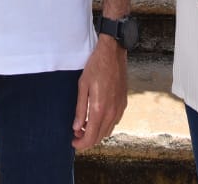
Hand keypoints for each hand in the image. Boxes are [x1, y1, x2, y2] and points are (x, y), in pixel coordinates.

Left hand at [72, 35, 126, 149]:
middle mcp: (112, 112)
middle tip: (77, 135)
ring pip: (108, 131)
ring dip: (96, 133)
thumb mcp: (82, 86)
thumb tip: (76, 127)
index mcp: (99, 109)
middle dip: (87, 140)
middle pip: (100, 137)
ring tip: (84, 126)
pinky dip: (105, 126)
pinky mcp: (123, 104)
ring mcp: (119, 109)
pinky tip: (96, 118)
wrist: (113, 53)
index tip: (73, 143)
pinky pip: (114, 122)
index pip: (91, 137)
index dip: (81, 144)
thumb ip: (80, 109)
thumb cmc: (96, 66)